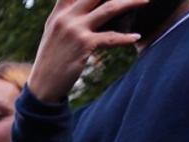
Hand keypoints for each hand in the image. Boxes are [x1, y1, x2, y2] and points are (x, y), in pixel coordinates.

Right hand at [29, 0, 146, 103]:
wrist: (42, 86)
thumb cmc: (51, 59)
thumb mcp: (53, 32)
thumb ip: (67, 14)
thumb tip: (88, 6)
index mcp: (60, 12)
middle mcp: (67, 17)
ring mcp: (75, 30)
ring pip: (109, 8)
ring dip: (132, 2)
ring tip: (146, 0)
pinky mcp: (84, 45)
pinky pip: (111, 38)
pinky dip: (126, 38)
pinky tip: (136, 37)